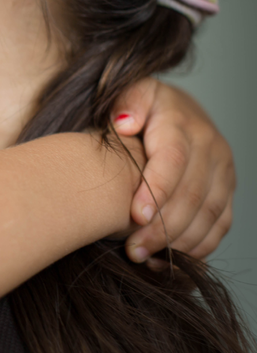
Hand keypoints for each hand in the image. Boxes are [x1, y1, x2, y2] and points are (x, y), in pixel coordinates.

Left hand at [111, 79, 234, 262]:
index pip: (174, 160)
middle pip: (192, 194)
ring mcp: (223, 171)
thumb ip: (125, 103)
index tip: (136, 216)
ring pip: (209, 215)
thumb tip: (125, 123)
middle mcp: (210, 148)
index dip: (157, 190)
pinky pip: (219, 225)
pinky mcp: (226, 190)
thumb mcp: (128, 92)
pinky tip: (169, 261)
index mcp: (182, 124)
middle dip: (163, 227)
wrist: (169, 108)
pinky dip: (198, 247)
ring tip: (144, 258)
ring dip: (179, 243)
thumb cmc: (138, 106)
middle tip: (132, 250)